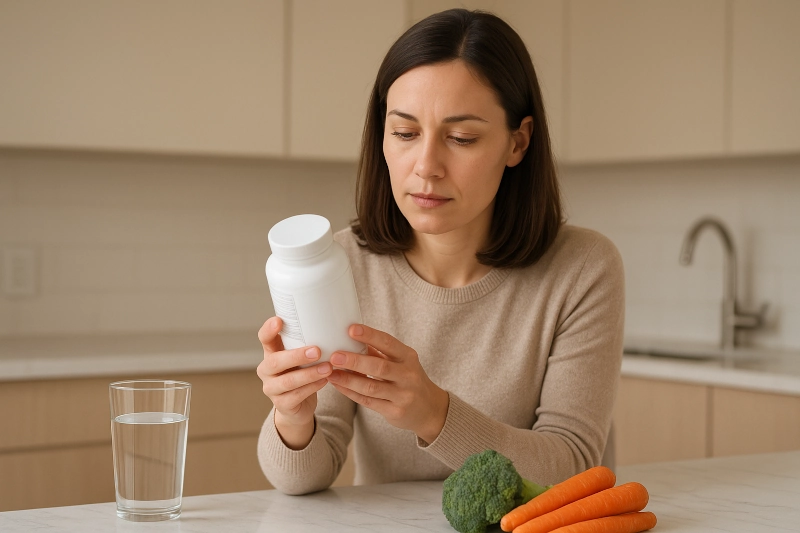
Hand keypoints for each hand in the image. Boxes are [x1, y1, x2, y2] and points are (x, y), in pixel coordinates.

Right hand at [256, 317, 332, 448]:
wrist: (298, 405)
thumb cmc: (301, 373)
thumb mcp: (301, 357)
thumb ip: (306, 343)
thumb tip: (332, 323)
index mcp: (271, 353)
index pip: (264, 339)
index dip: (269, 330)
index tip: (279, 320)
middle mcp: (266, 370)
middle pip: (274, 362)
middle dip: (296, 356)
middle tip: (317, 351)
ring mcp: (271, 388)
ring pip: (288, 381)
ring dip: (309, 374)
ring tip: (328, 368)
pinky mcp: (281, 404)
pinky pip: (296, 396)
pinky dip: (312, 387)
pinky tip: (325, 381)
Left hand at [326, 324, 448, 443]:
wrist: (430, 409)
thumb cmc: (409, 379)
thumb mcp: (402, 362)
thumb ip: (380, 352)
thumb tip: (352, 336)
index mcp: (408, 357)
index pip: (388, 343)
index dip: (370, 335)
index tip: (351, 329)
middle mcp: (408, 376)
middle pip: (379, 367)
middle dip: (354, 361)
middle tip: (334, 356)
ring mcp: (402, 395)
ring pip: (371, 387)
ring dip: (348, 380)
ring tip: (330, 372)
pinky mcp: (394, 411)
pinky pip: (368, 401)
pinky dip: (350, 393)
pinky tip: (338, 385)